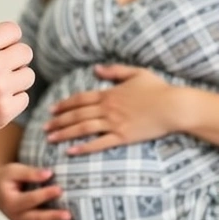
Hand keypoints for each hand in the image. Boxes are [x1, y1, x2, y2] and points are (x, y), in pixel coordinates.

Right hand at [0, 163, 71, 219]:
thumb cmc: (5, 178)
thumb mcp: (14, 171)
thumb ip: (30, 173)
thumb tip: (48, 173)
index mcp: (10, 201)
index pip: (30, 199)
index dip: (45, 194)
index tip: (59, 189)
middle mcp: (14, 216)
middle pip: (35, 219)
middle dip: (52, 218)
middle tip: (68, 216)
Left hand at [45, 64, 178, 154]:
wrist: (174, 106)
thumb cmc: (158, 89)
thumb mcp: (136, 73)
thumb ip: (114, 70)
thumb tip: (96, 68)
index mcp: (108, 93)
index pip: (80, 99)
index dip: (64, 104)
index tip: (52, 110)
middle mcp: (107, 108)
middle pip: (77, 114)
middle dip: (58, 120)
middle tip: (44, 127)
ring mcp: (114, 123)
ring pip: (83, 128)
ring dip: (64, 133)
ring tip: (50, 138)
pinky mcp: (123, 137)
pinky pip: (99, 143)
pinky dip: (84, 147)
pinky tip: (71, 151)